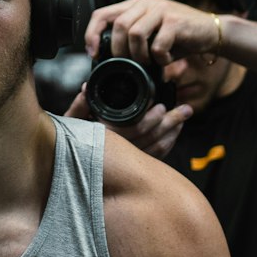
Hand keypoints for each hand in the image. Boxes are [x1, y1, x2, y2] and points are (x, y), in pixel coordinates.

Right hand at [65, 85, 192, 159]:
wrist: (71, 170)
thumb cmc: (71, 144)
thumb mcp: (71, 124)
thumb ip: (79, 105)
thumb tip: (86, 87)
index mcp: (106, 138)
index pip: (135, 128)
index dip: (151, 118)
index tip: (161, 106)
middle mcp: (120, 152)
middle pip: (151, 137)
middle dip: (171, 122)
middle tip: (185, 109)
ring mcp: (129, 163)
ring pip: (157, 148)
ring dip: (173, 131)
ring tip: (184, 116)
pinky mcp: (135, 168)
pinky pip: (157, 157)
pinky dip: (168, 143)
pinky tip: (175, 132)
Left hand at [83, 0, 222, 69]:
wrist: (212, 32)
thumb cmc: (180, 37)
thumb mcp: (151, 34)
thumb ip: (131, 39)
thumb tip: (107, 58)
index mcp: (136, 5)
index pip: (103, 14)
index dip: (93, 34)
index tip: (94, 53)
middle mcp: (147, 2)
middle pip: (118, 25)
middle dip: (119, 50)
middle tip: (129, 63)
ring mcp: (161, 9)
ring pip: (135, 33)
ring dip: (139, 55)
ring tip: (149, 62)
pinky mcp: (175, 21)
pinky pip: (157, 44)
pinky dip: (160, 58)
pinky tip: (166, 60)